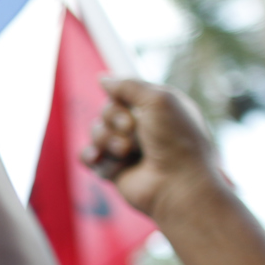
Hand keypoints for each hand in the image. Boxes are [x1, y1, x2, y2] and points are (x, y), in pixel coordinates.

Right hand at [83, 78, 223, 222]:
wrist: (177, 186)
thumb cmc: (176, 141)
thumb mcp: (158, 99)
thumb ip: (128, 85)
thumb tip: (103, 78)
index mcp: (157, 108)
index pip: (123, 92)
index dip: (121, 98)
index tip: (135, 108)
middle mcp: (143, 127)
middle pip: (106, 111)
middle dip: (114, 119)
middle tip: (132, 130)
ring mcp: (127, 150)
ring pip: (96, 132)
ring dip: (108, 140)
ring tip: (127, 153)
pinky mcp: (114, 170)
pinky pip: (88, 156)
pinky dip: (92, 157)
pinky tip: (98, 160)